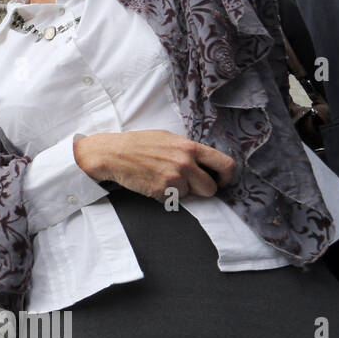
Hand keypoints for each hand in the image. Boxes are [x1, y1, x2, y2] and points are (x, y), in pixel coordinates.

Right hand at [74, 129, 235, 200]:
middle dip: (201, 189)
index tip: (220, 181)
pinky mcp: (162, 192)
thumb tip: (205, 163)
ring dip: (180, 192)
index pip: (225, 164)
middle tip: (188, 184)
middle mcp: (185, 163)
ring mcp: (173, 178)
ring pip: (191, 196)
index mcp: (189, 147)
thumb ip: (188, 150)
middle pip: (210, 188)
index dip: (227, 177)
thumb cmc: (138, 144)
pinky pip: (172, 200)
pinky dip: (164, 196)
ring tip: (163, 179)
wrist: (112, 154)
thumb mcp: (167, 138)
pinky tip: (152, 183)